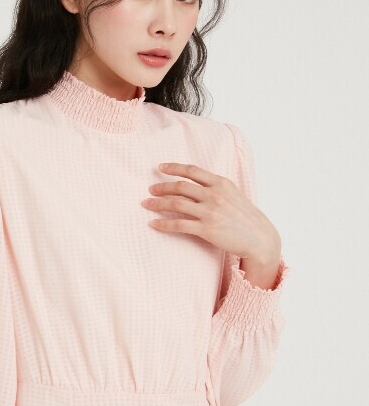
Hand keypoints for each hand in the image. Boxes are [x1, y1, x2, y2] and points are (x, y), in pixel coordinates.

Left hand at [141, 161, 281, 275]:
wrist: (259, 237)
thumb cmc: (245, 216)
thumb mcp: (233, 194)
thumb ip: (215, 187)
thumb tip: (194, 183)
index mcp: (221, 183)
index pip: (192, 170)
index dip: (173, 167)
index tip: (160, 167)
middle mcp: (214, 195)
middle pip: (180, 186)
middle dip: (162, 187)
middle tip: (150, 189)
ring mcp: (210, 212)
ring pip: (176, 204)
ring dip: (157, 204)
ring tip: (146, 204)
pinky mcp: (207, 229)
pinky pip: (179, 225)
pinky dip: (163, 224)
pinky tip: (153, 224)